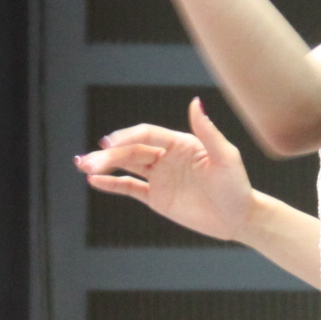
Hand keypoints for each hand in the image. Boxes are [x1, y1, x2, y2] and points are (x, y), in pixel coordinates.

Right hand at [75, 98, 253, 242]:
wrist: (239, 218)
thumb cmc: (237, 186)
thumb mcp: (226, 157)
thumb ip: (208, 131)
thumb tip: (195, 102)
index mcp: (180, 143)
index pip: (146, 135)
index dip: (126, 137)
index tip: (108, 143)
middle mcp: (166, 157)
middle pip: (131, 151)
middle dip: (108, 155)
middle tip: (87, 161)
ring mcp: (159, 177)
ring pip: (126, 167)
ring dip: (104, 165)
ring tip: (81, 166)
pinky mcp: (156, 198)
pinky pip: (130, 188)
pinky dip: (111, 184)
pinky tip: (94, 181)